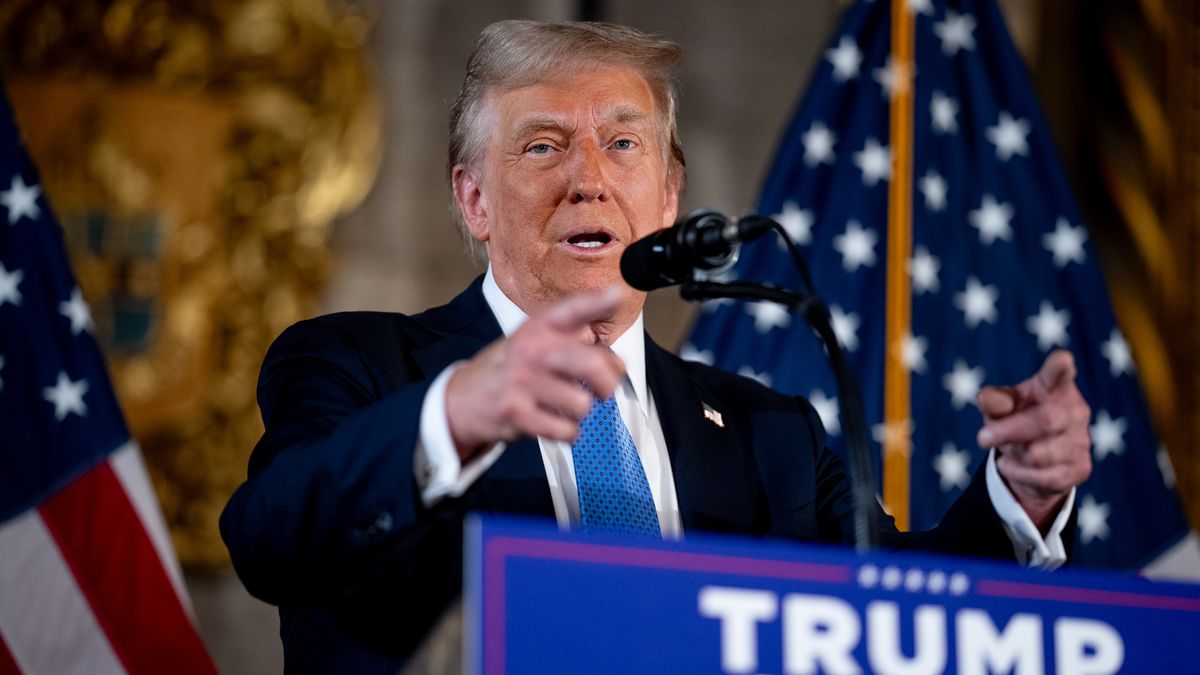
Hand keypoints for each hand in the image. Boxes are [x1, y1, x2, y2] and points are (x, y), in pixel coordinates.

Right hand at [444, 286, 625, 461]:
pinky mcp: (516, 412)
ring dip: (580, 412)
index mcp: (537, 328)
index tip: (617, 294)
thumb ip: (576, 346)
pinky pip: (565, 429)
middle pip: (590, 365)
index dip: (596, 301)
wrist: (461, 400)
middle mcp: (531, 350)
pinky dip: (567, 432)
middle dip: (608, 383)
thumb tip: (619, 364)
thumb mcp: (535, 345)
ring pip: (581, 404)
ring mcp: (522, 381)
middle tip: (605, 390)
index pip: (570, 310)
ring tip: (563, 407)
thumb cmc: (507, 371)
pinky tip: (554, 424)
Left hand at [976, 350, 1091, 531]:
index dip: (1060, 367)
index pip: (1059, 374)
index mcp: (1054, 387)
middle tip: (982, 437)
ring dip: (1013, 454)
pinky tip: (1011, 467)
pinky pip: (1043, 476)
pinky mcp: (1080, 468)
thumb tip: (985, 399)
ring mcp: (1082, 440)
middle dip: (1008, 431)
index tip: (1062, 359)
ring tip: (1008, 450)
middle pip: (1045, 420)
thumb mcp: (1000, 409)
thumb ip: (993, 402)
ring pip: (1039, 453)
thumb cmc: (1015, 421)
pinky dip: (1018, 474)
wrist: (1031, 462)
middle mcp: (1075, 410)